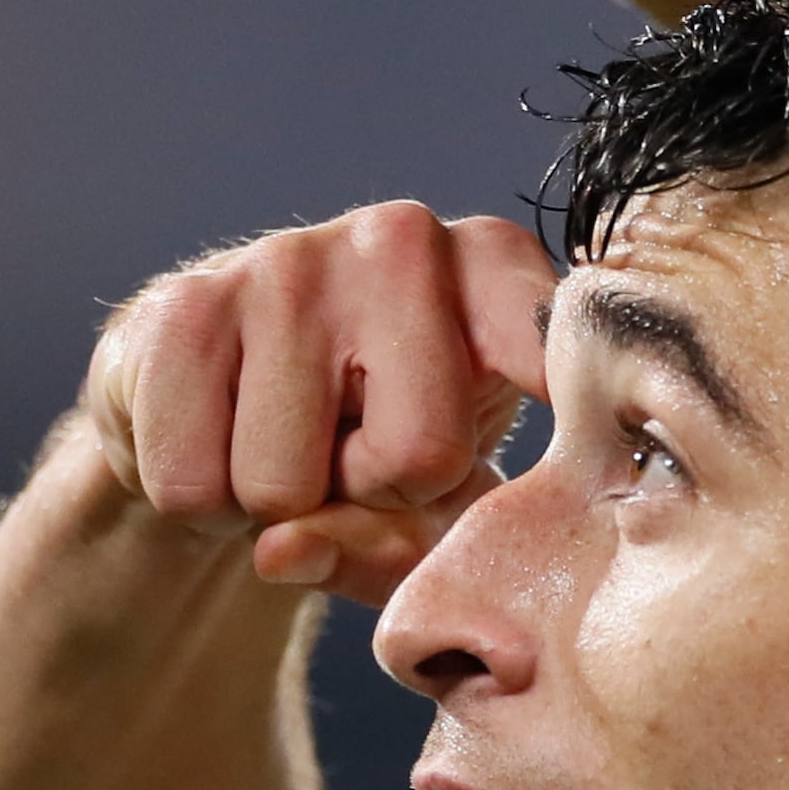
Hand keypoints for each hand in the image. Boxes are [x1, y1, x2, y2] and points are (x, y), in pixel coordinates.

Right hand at [84, 204, 558, 603]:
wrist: (221, 398)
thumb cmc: (366, 442)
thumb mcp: (436, 497)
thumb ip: (417, 547)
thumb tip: (284, 550)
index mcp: (497, 268)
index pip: (554, 348)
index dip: (571, 420)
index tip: (606, 437)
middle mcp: (402, 239)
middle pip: (420, 457)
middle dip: (380, 497)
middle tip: (358, 462)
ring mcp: (285, 261)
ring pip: (287, 487)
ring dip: (277, 508)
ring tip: (286, 447)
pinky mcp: (182, 303)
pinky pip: (193, 485)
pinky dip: (201, 503)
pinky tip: (220, 441)